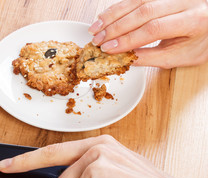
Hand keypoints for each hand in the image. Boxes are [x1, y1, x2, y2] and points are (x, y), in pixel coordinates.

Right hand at [87, 0, 207, 67]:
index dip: (128, 39)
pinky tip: (106, 17)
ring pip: (137, 1)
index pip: (154, 28)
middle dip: (116, 27)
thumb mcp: (180, 56)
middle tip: (98, 40)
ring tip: (95, 29)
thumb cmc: (201, 43)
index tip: (109, 49)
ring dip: (113, 15)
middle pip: (143, 12)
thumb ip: (152, 57)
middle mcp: (185, 1)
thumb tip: (124, 58)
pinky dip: (119, 7)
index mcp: (193, 20)